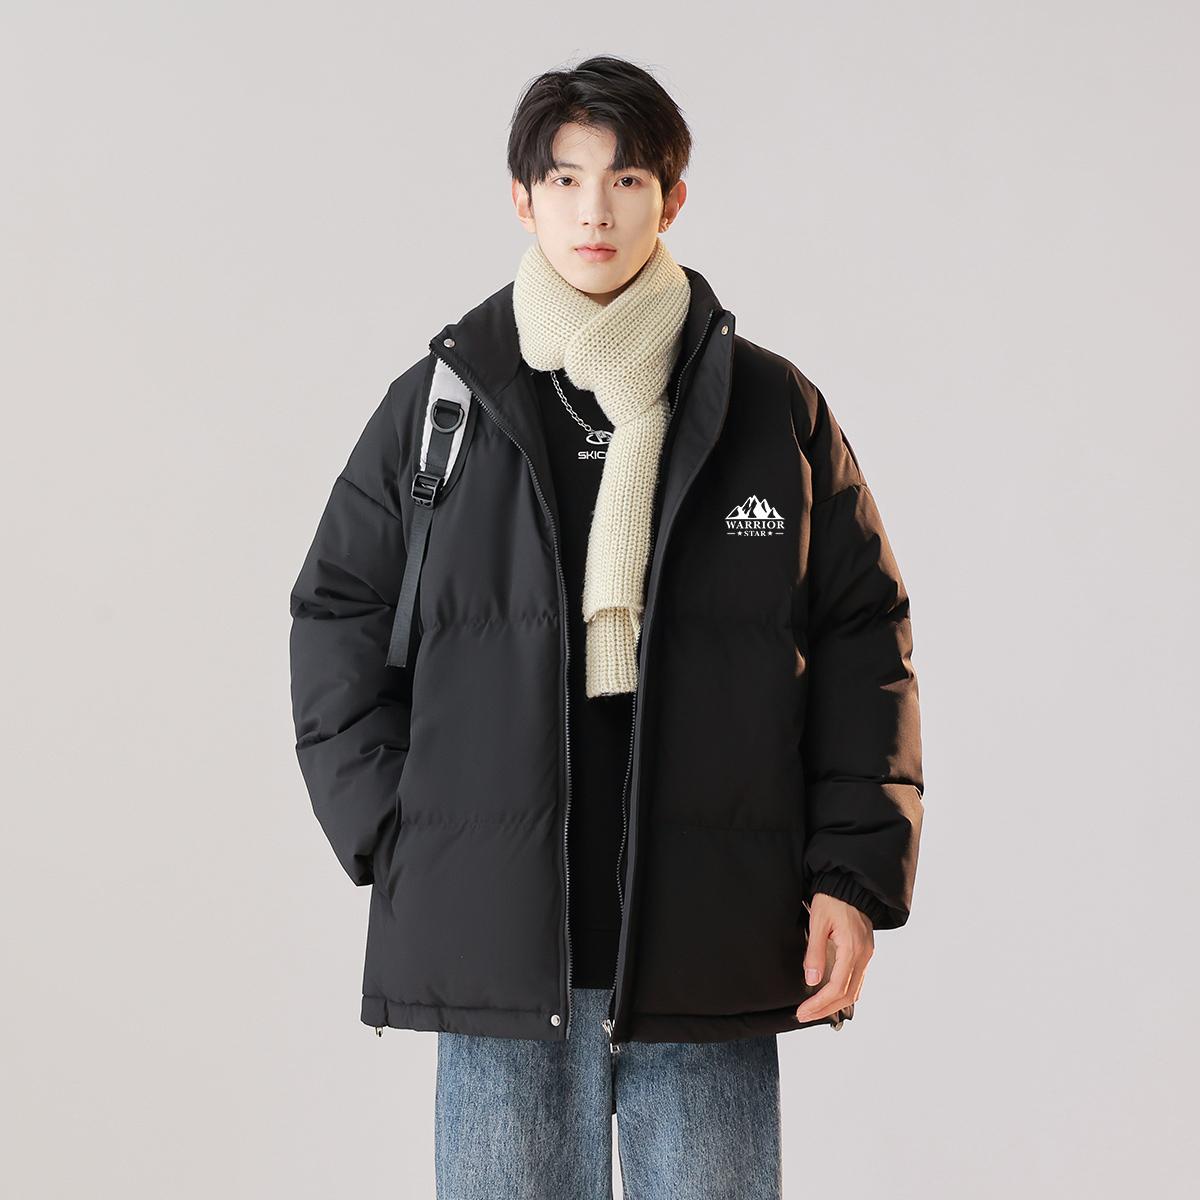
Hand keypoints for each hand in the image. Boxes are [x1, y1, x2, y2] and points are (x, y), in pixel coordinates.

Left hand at [794, 892, 873, 1023]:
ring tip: (814, 1011)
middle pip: (847, 995)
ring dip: (835, 1004)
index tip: (802, 1012)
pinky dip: (843, 993)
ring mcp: (867, 955)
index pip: (836, 987)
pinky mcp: (865, 953)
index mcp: (852, 949)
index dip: (819, 1004)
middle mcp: (864, 956)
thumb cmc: (832, 900)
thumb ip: (815, 952)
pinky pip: (857, 981)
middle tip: (804, 1016)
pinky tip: (829, 996)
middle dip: (825, 1009)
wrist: (849, 885)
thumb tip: (812, 981)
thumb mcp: (818, 922)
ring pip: (854, 991)